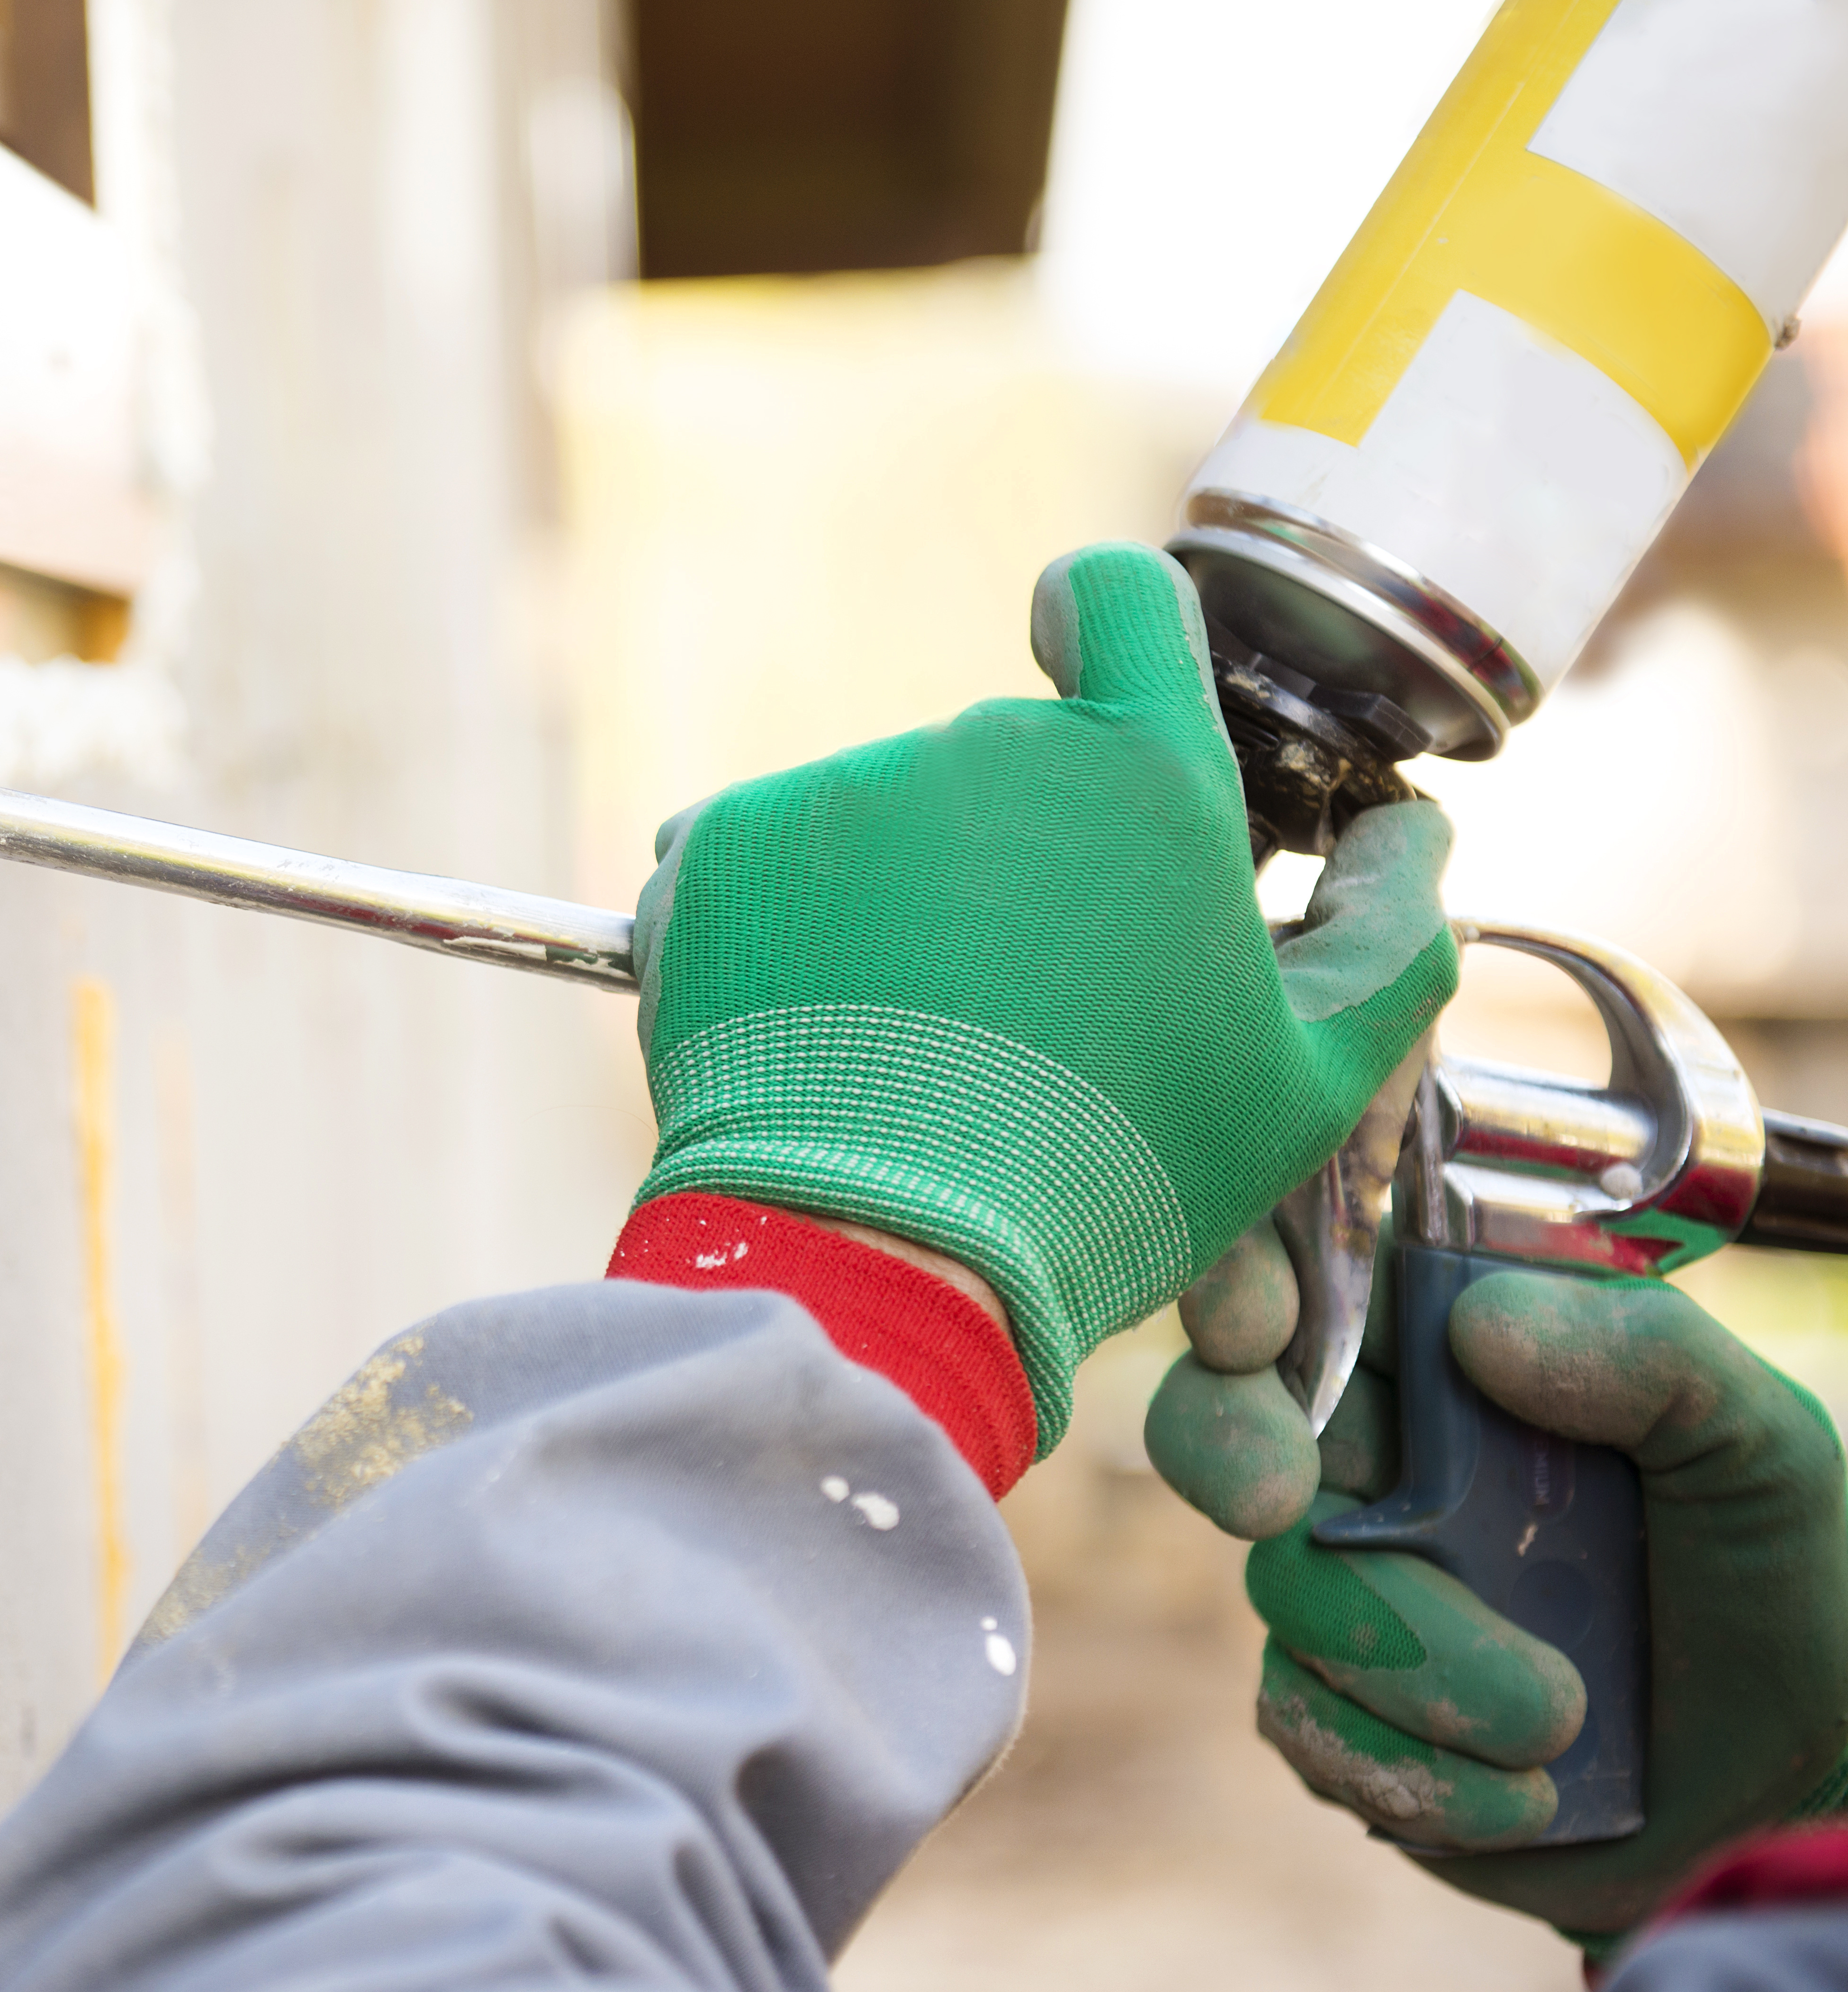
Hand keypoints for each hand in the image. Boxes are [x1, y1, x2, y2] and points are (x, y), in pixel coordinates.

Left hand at [630, 541, 1458, 1453]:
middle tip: (1021, 1004)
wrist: (883, 1256)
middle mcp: (987, 748)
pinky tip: (813, 1040)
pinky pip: (760, 863)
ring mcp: (838, 792)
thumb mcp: (1311, 1079)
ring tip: (910, 1046)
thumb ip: (1390, 932)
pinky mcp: (717, 850)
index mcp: (1144, 771)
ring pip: (881, 821)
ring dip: (897, 905)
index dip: (1111, 630)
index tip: (1099, 701)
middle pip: (1004, 759)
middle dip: (1017, 856)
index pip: (1123, 599)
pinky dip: (781, 936)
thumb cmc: (1114, 1172)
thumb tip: (1410, 831)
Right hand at [1156, 1241, 1847, 1937]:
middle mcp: (1369, 1464)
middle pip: (1220, 1423)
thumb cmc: (1777, 1572)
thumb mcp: (1760, 1440)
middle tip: (1278, 1504)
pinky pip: (1307, 1729)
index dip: (1239, 1284)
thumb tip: (1481, 1323)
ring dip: (1419, 1674)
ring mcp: (1338, 1590)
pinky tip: (1525, 1793)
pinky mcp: (1337, 1712)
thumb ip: (1649, 1357)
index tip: (1252, 1332)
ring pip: (1285, 1603)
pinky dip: (1422, 1774)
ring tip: (1565, 1718)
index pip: (1303, 1280)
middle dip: (1225, 1451)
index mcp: (1449, 1360)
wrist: (1791, 1770)